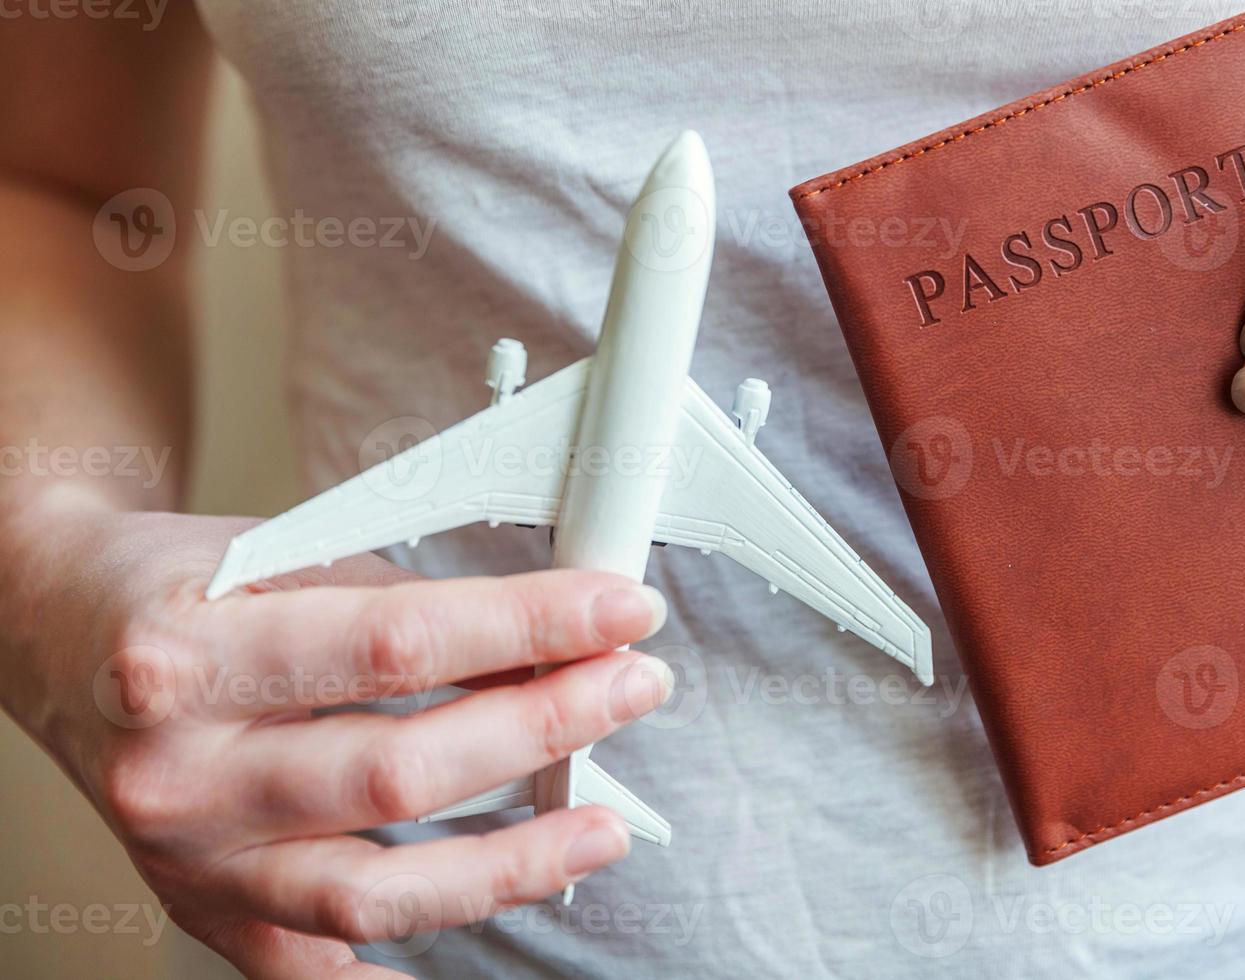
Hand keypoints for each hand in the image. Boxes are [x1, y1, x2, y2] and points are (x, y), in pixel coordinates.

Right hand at [0, 497, 671, 977]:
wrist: (52, 632)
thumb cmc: (167, 587)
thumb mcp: (270, 554)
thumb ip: (394, 602)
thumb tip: (534, 639)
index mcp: (187, 658)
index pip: (401, 647)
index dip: (530, 629)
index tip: (617, 613)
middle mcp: (178, 774)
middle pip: (401, 775)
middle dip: (543, 730)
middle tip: (631, 690)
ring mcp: (190, 861)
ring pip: (375, 892)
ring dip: (512, 863)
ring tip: (600, 827)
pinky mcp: (202, 910)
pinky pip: (316, 964)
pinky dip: (406, 959)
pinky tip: (486, 925)